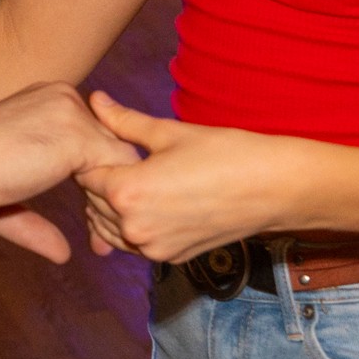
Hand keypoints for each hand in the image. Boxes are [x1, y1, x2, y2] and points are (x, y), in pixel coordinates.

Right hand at [0, 81, 150, 262]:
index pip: (94, 140)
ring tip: (100, 241)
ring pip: (121, 161)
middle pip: (112, 149)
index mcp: (49, 104)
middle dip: (107, 196)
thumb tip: (63, 254)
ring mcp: (73, 114)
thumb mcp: (6, 201)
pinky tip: (94, 232)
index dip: (94, 182)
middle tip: (100, 240)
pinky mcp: (78, 137)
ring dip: (111, 202)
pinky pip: (119, 173)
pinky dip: (111, 204)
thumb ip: (35, 223)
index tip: (88, 221)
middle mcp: (65, 99)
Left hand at [76, 93, 301, 263]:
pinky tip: (151, 204)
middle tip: (118, 161)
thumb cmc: (224, 154)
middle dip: (101, 183)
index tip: (103, 146)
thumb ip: (124, 121)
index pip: (86, 176)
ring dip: (114, 208)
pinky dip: (134, 226)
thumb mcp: (168, 132)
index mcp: (127, 192)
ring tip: (136, 181)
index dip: (91, 158)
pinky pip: (136, 243)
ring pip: (112, 228)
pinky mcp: (171, 258)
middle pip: (95, 204)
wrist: (273, 188)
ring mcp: (153, 248)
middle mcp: (134, 227)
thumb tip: (95, 100)